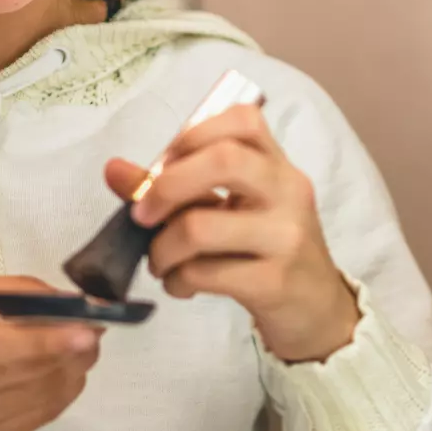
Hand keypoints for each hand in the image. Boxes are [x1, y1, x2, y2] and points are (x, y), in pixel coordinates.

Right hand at [0, 274, 102, 430]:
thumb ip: (6, 290)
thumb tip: (61, 297)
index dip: (44, 339)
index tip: (86, 324)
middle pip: (22, 373)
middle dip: (72, 349)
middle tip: (96, 325)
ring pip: (37, 399)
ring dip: (73, 369)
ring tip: (84, 343)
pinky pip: (35, 419)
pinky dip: (61, 392)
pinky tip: (66, 370)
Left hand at [105, 105, 358, 362]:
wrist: (318, 311)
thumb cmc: (266, 249)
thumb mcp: (230, 209)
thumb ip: (175, 186)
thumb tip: (113, 169)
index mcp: (277, 164)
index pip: (243, 119)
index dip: (193, 133)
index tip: (165, 163)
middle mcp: (288, 191)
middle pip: (223, 160)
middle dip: (166, 186)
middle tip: (142, 214)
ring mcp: (286, 236)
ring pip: (202, 226)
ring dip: (162, 248)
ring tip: (160, 261)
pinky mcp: (275, 282)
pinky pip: (206, 272)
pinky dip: (178, 280)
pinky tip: (180, 284)